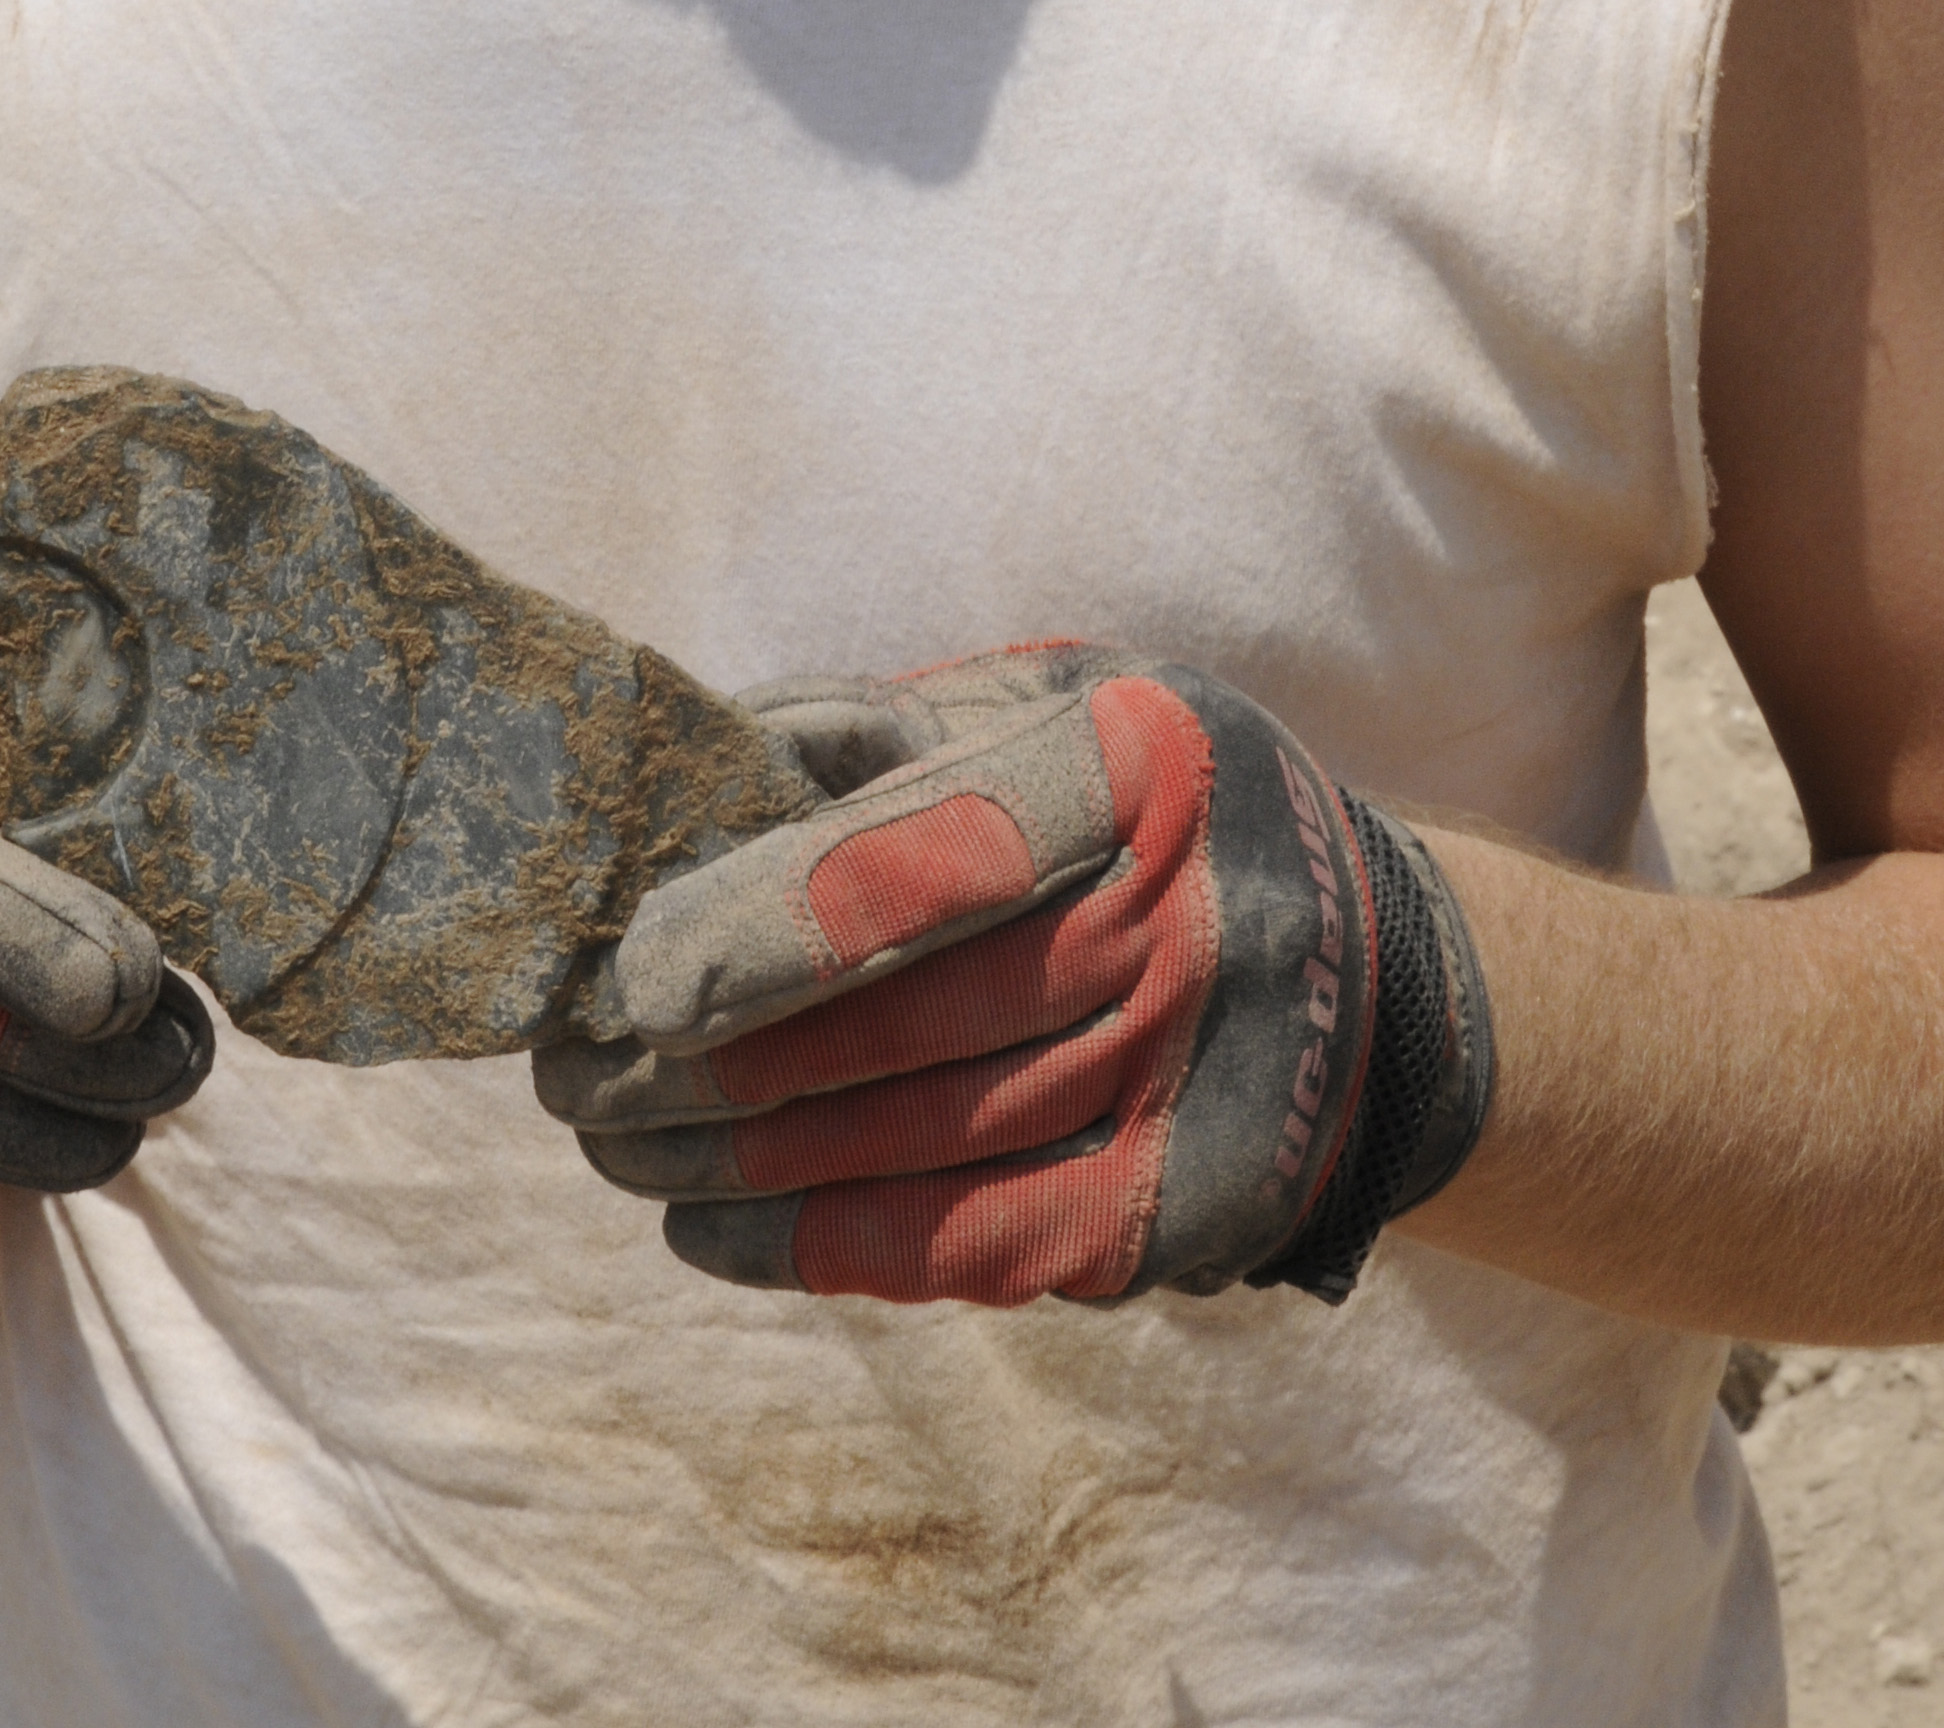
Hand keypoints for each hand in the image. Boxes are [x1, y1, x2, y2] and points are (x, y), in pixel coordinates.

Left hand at [536, 644, 1490, 1306]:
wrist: (1375, 968)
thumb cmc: (1151, 800)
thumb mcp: (1060, 695)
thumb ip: (889, 727)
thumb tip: (694, 781)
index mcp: (1138, 767)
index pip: (926, 859)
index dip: (764, 925)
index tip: (630, 975)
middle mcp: (1177, 928)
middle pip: (895, 1022)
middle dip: (701, 1061)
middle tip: (567, 1066)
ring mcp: (1185, 1085)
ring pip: (907, 1145)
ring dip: (726, 1159)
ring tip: (605, 1137)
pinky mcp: (1178, 1213)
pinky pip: (960, 1248)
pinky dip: (814, 1245)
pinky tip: (706, 1226)